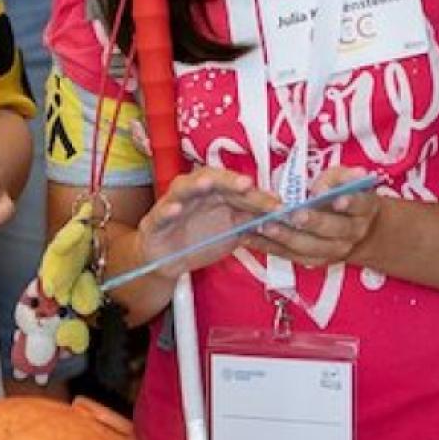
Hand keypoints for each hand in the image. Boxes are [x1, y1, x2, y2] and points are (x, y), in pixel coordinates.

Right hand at [132, 167, 280, 276]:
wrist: (166, 258)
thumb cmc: (200, 238)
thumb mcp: (231, 231)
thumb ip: (252, 220)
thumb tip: (283, 214)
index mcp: (217, 193)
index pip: (239, 189)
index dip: (257, 196)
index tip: (278, 205)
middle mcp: (196, 191)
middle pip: (214, 181)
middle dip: (230, 182)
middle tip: (247, 184)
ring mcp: (175, 203)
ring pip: (185, 188)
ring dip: (196, 185)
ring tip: (208, 183)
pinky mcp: (155, 220)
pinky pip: (161, 213)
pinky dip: (168, 209)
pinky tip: (175, 209)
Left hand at [249, 164, 383, 267]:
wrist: (357, 232)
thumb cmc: (344, 195)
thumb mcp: (347, 179)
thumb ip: (338, 177)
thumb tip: (325, 186)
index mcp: (364, 209)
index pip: (359, 204)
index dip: (349, 202)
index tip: (337, 199)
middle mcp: (352, 234)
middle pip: (332, 229)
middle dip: (312, 222)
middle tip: (293, 214)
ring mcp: (332, 251)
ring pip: (307, 246)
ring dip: (283, 236)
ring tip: (261, 224)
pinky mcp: (312, 260)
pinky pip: (288, 254)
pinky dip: (266, 245)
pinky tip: (247, 235)